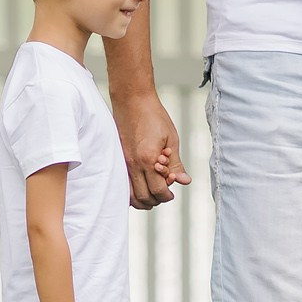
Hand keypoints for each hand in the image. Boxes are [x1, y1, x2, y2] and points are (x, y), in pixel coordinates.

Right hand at [114, 92, 186, 208]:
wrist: (132, 101)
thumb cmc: (154, 116)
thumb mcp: (171, 139)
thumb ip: (176, 163)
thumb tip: (184, 181)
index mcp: (148, 159)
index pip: (157, 190)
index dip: (166, 196)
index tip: (171, 193)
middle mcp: (132, 164)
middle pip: (142, 197)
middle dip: (155, 200)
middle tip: (164, 194)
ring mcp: (122, 163)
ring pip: (129, 195)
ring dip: (142, 199)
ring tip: (153, 192)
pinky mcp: (117, 159)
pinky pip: (122, 183)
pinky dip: (131, 190)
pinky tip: (141, 184)